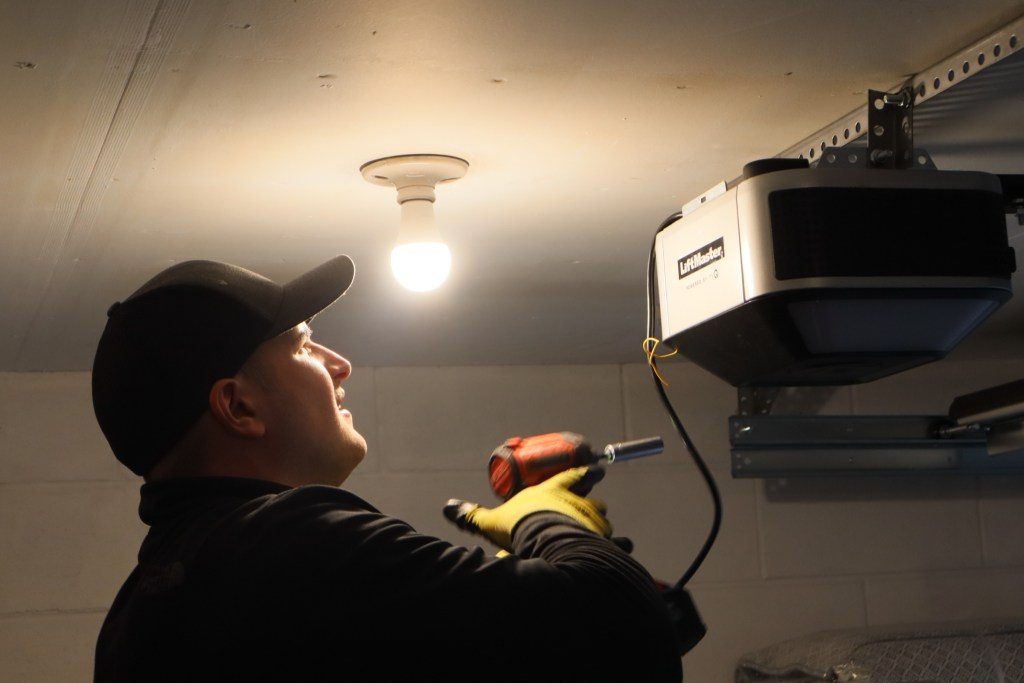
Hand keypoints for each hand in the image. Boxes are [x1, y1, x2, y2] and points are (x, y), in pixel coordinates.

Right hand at [443, 467, 611, 550]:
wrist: (545, 542)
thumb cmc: (521, 527)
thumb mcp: (491, 521)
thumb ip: (473, 515)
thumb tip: (449, 507)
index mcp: (553, 491)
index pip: (569, 476)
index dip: (580, 472)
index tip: (593, 470)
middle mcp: (577, 501)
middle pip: (590, 496)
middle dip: (590, 501)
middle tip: (590, 506)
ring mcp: (592, 519)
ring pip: (602, 517)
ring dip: (600, 522)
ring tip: (599, 531)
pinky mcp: (602, 539)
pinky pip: (616, 539)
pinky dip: (618, 543)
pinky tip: (621, 545)